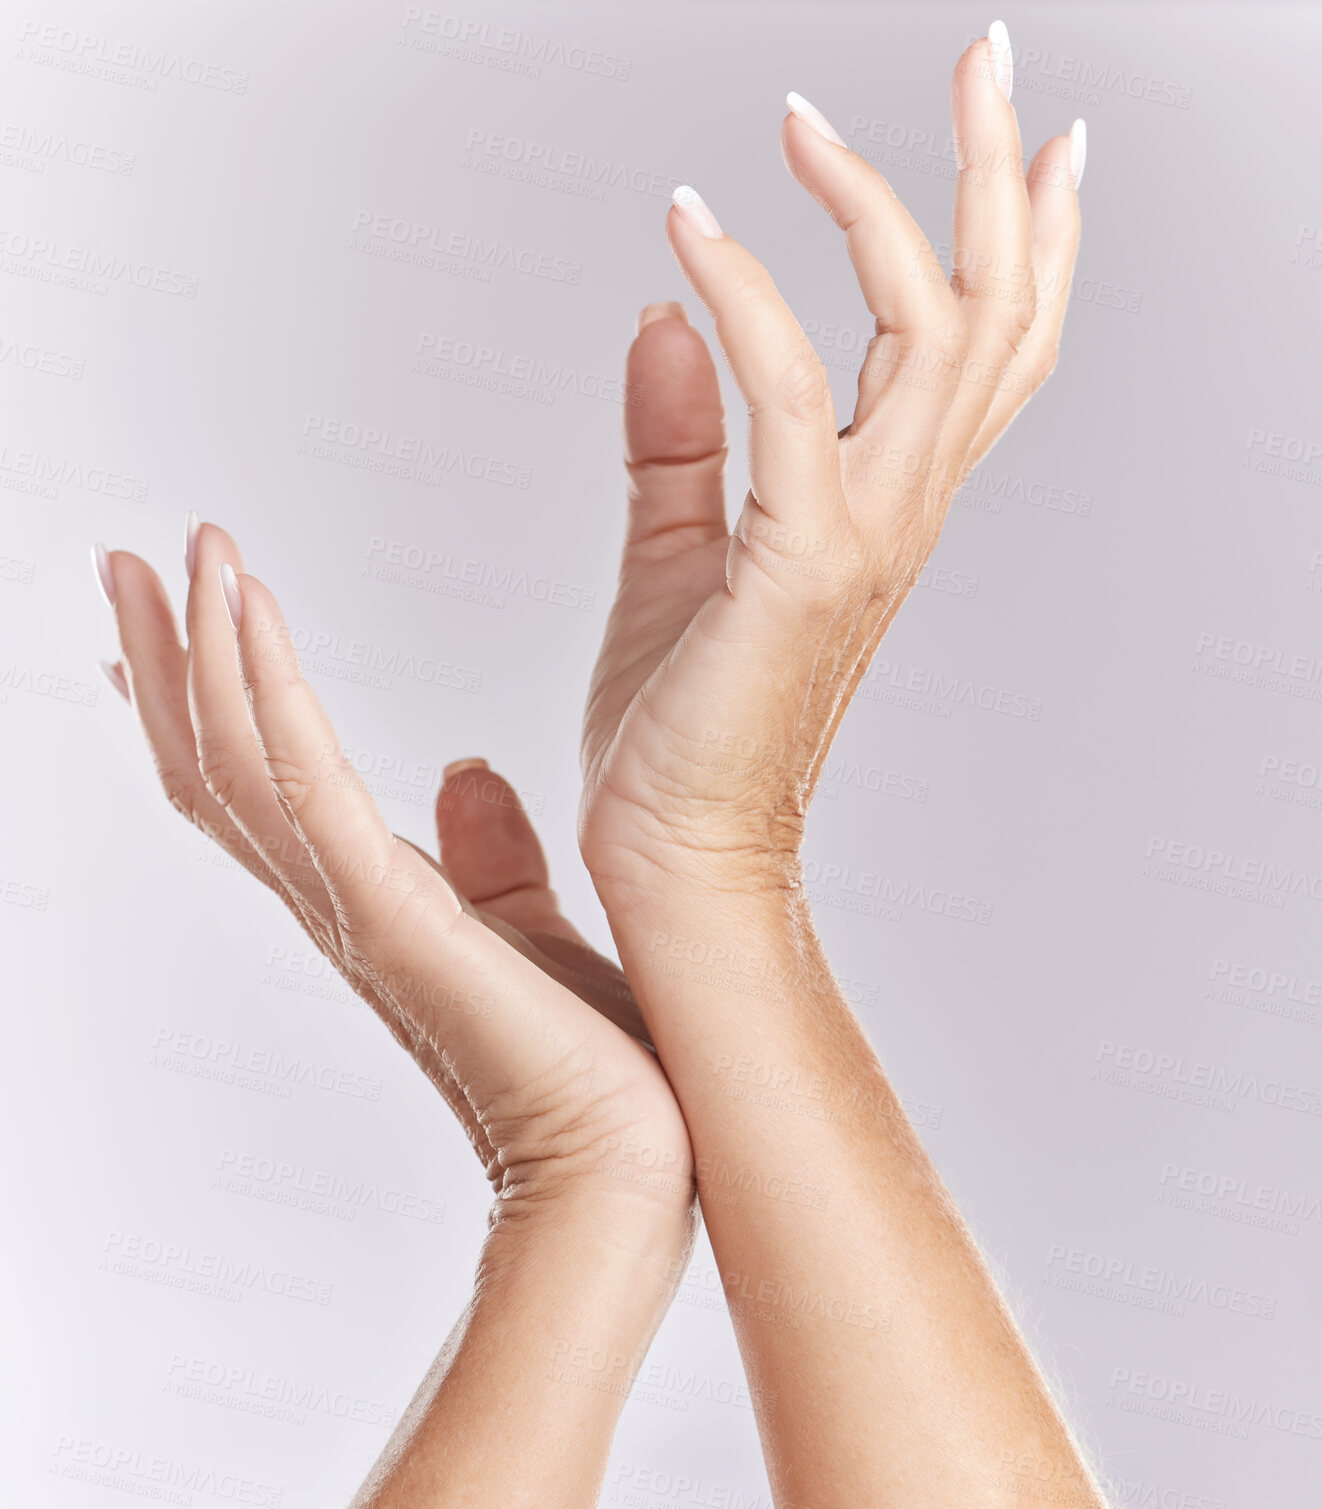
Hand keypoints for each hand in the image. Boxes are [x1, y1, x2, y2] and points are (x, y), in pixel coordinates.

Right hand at [95, 521, 692, 1225]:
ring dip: (203, 650)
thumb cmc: (593, 1067)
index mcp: (373, 902)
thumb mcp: (535, 933)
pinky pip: (305, 787)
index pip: (259, 784)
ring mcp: (354, 909)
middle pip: (217, 763)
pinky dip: (268, 694)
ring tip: (182, 553)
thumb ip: (492, 860)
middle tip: (132, 561)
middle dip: (169, 657)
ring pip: (238, 761)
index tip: (175, 618)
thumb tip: (469, 775)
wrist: (629, 1165)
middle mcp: (339, 903)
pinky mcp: (393, 917)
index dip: (206, 700)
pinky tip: (249, 615)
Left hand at [580, 39, 1081, 907]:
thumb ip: (683, 434)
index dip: (1025, 242)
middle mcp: (902, 509)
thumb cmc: (684, 729)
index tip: (1034, 141)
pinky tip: (694, 226)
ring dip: (884, 204)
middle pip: (991, 313)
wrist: (678, 854)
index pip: (986, 352)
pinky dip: (746, 298)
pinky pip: (790, 395)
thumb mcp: (682, 553)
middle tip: (989, 52)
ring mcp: (865, 533)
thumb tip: (667, 312)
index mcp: (888, 507)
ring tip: (803, 115)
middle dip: (995, 174)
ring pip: (928, 333)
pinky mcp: (798, 561)